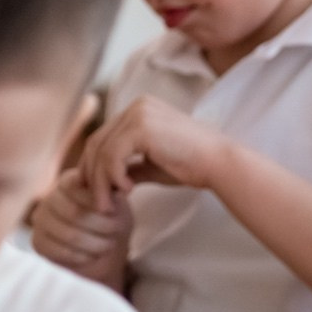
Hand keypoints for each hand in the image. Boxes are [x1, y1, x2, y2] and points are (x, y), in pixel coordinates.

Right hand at [31, 168, 131, 288]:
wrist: (101, 243)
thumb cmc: (110, 218)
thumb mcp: (117, 203)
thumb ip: (113, 194)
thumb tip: (115, 189)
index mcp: (68, 182)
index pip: (80, 190)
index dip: (100, 203)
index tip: (116, 212)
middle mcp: (49, 198)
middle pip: (75, 214)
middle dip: (102, 225)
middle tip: (118, 230)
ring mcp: (40, 220)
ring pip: (70, 235)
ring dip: (96, 243)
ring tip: (110, 244)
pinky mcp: (38, 242)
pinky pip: (61, 252)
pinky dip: (84, 256)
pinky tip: (95, 255)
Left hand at [78, 96, 229, 210]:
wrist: (220, 163)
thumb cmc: (193, 166)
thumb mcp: (152, 165)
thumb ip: (128, 167)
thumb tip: (103, 182)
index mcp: (141, 109)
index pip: (104, 137)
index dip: (93, 166)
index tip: (94, 192)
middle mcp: (137, 106)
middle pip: (97, 142)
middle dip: (92, 176)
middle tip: (98, 203)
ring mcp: (139, 113)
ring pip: (101, 152)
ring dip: (100, 183)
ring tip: (109, 205)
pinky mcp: (141, 128)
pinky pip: (112, 156)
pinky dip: (113, 177)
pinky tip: (129, 190)